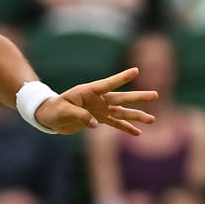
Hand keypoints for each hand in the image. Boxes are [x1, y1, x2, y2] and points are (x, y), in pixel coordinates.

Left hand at [33, 66, 157, 135]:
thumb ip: (80, 115)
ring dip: (137, 116)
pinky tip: (138, 133)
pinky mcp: (99, 120)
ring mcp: (100, 110)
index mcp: (89, 91)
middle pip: (121, 98)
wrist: (49, 117)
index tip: (135, 71)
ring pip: (122, 112)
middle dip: (138, 98)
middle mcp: (98, 99)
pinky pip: (115, 124)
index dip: (121, 78)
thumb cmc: (54, 109)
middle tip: (155, 95)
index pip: (108, 83)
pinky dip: (126, 128)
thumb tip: (96, 124)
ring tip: (152, 119)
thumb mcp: (63, 110)